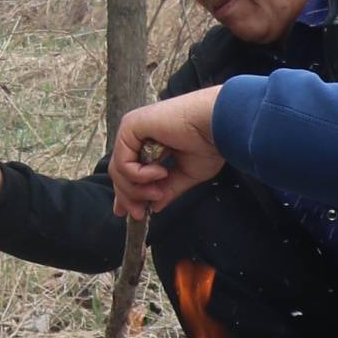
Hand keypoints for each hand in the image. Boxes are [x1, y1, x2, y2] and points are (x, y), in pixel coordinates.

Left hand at [109, 85, 223, 216]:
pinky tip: (161, 172)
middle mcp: (138, 134)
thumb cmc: (209, 142)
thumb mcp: (187, 174)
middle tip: (139, 213)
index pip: (128, 169)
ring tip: (158, 192)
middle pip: (119, 172)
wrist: (218, 124)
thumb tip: (154, 206)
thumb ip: (168, 189)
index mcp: (151, 142)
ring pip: (119, 170)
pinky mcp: (130, 126)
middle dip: (127, 197)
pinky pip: (123, 162)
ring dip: (136, 189)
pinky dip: (139, 175)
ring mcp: (132, 129)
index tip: (129, 212)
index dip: (126, 191)